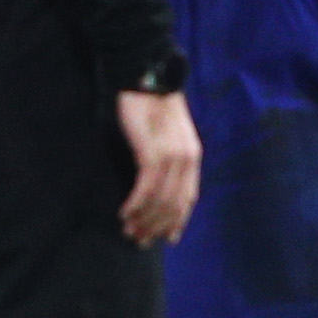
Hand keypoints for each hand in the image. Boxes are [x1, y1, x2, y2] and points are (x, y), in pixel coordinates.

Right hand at [116, 89, 201, 246]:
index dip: (178, 220)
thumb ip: (165, 159)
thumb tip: (154, 184)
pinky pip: (146, 188)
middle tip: (140, 240)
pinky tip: (125, 212)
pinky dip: (136, 204)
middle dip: (156, 226)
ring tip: (129, 230)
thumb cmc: (150, 105)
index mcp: (192, 157)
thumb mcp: (164, 136)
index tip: (168, 238)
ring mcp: (171, 157)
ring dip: (143, 219)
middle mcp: (186, 160)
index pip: (188, 198)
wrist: (145, 77)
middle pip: (174, 205)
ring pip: (159, 200)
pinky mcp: (153, 152)